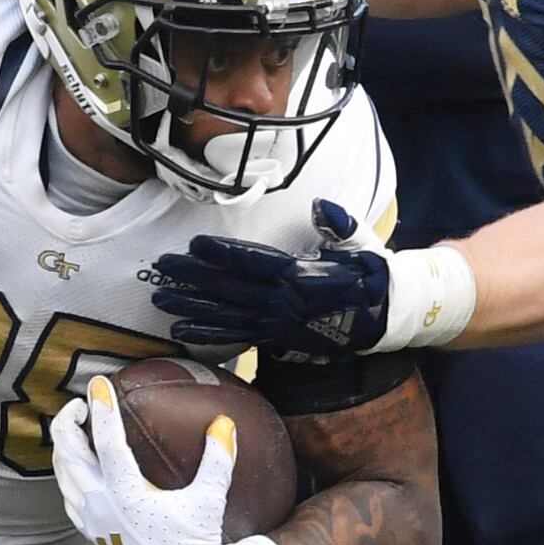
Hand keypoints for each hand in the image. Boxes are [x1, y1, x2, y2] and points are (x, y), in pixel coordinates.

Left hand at [48, 377, 290, 544]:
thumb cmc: (195, 544)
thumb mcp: (210, 501)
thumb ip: (218, 460)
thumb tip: (224, 422)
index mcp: (127, 496)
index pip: (106, 442)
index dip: (101, 409)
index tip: (98, 384)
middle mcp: (101, 507)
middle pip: (69, 455)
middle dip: (67, 423)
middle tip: (80, 403)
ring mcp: (91, 521)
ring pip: (63, 475)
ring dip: (64, 447)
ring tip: (75, 428)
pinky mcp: (90, 533)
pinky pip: (67, 494)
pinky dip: (67, 473)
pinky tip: (77, 464)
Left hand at [151, 201, 403, 360]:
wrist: (384, 319)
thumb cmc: (369, 276)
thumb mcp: (361, 246)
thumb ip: (339, 226)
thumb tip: (321, 207)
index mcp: (301, 277)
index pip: (254, 262)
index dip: (223, 253)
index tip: (195, 243)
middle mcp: (283, 303)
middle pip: (230, 288)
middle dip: (193, 276)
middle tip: (162, 265)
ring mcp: (277, 323)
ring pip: (225, 314)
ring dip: (191, 306)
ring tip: (160, 299)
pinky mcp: (275, 337)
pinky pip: (235, 336)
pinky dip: (207, 334)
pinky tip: (181, 331)